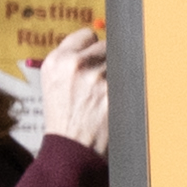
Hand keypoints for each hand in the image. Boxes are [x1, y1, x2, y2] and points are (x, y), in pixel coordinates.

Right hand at [22, 27, 116, 159]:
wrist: (72, 151)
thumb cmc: (66, 120)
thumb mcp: (55, 85)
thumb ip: (71, 61)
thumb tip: (99, 44)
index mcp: (56, 61)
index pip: (86, 35)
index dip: (92, 49)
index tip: (94, 60)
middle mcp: (74, 65)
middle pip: (106, 45)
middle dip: (107, 61)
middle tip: (101, 84)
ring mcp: (96, 78)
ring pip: (121, 62)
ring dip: (119, 76)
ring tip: (106, 96)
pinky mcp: (115, 92)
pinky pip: (131, 79)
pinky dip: (128, 89)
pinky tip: (117, 102)